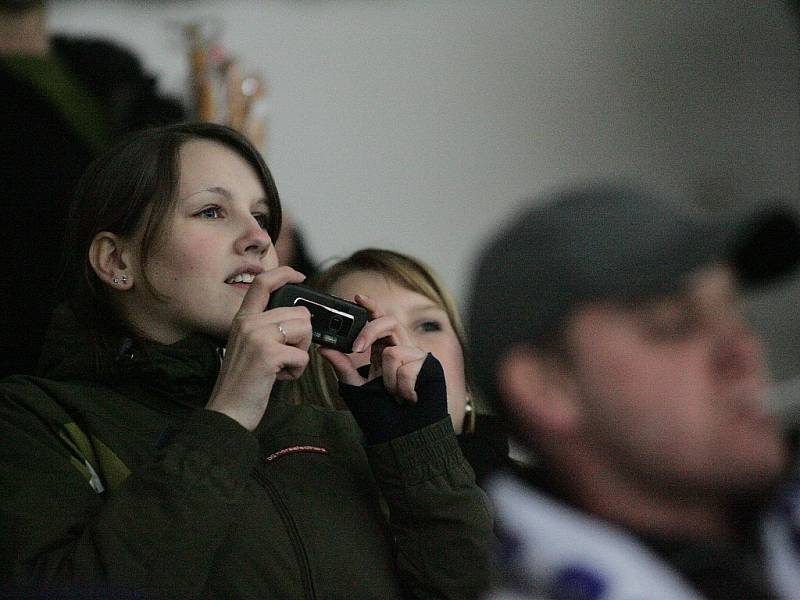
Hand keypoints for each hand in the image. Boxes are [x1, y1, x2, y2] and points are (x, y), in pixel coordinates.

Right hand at [206, 267, 311, 430]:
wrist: (227, 411)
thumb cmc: (243, 383)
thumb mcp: (250, 347)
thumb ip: (267, 328)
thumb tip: (299, 317)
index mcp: (242, 318)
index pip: (263, 282)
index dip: (285, 273)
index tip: (300, 276)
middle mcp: (248, 322)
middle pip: (299, 312)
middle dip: (303, 337)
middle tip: (285, 356)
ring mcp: (256, 336)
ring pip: (305, 330)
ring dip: (300, 353)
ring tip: (279, 366)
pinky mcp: (267, 354)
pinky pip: (302, 356)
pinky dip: (296, 371)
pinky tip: (277, 378)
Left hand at [319, 294, 426, 402]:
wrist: (406, 429)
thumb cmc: (383, 407)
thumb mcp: (357, 385)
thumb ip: (342, 366)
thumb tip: (324, 348)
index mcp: (385, 347)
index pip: (379, 320)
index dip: (371, 307)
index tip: (357, 298)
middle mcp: (402, 347)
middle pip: (390, 322)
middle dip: (371, 331)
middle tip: (356, 348)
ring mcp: (417, 356)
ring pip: (394, 352)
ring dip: (387, 378)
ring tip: (392, 394)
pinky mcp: (429, 366)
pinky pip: (407, 370)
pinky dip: (401, 388)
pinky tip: (407, 397)